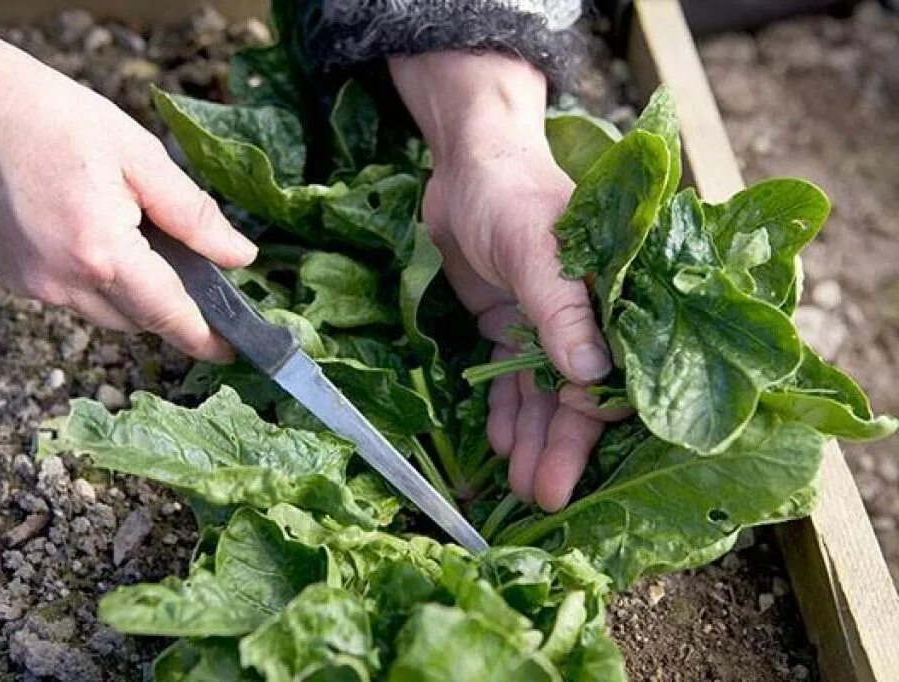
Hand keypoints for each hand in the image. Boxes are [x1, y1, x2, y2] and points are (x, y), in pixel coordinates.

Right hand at [0, 3, 254, 361]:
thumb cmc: (47, 116)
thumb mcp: (138, 155)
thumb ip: (193, 214)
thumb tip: (239, 255)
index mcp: (102, 252)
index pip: (168, 314)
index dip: (204, 338)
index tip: (232, 349)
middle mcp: (63, 283)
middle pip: (139, 319)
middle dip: (170, 304)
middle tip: (192, 266)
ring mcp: (32, 285)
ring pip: (104, 312)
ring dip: (131, 292)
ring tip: (134, 234)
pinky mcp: (11, 279)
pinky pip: (70, 296)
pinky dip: (94, 279)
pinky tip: (89, 231)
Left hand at [391, 52, 629, 510]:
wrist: (464, 165)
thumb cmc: (509, 192)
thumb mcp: (534, 245)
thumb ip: (560, 307)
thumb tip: (591, 376)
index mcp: (611, 297)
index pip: (615, 373)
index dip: (591, 420)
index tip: (571, 464)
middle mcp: (584, 318)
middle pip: (576, 397)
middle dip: (560, 450)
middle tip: (545, 499)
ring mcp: (544, 325)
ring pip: (542, 397)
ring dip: (532, 443)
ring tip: (521, 490)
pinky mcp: (510, 325)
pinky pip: (511, 381)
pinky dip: (506, 414)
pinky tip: (499, 446)